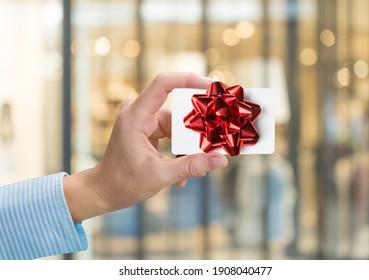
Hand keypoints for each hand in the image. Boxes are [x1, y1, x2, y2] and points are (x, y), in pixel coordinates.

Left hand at [63, 73, 227, 221]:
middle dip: (198, 128)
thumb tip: (221, 160)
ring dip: (189, 145)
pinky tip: (185, 168)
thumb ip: (192, 166)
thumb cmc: (124, 183)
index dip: (188, 79)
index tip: (211, 86)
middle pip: (178, 110)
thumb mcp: (160, 175)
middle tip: (216, 141)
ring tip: (199, 166)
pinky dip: (181, 148)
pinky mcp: (148, 127)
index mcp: (135, 116)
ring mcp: (144, 119)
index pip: (163, 83)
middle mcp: (139, 111)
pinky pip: (173, 132)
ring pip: (178, 124)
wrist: (105, 190)